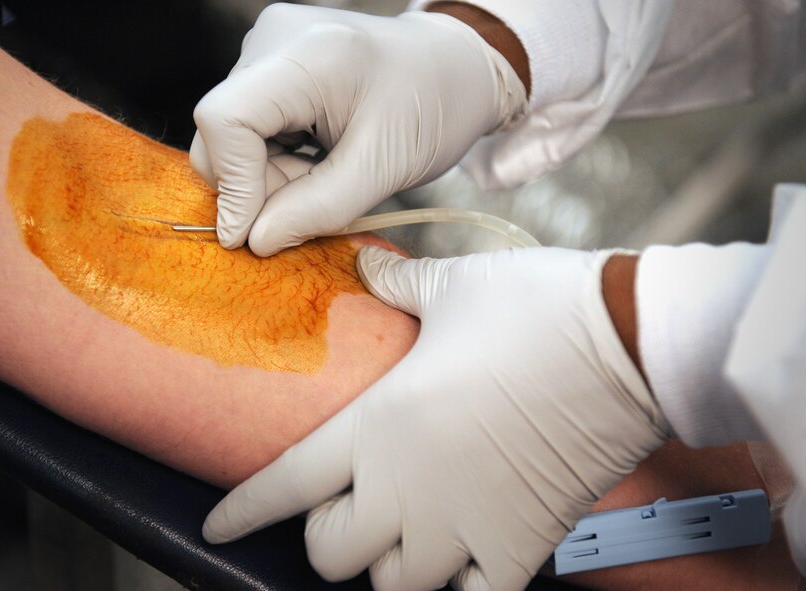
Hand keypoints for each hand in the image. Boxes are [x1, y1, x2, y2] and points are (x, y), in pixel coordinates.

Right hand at [191, 3, 526, 254]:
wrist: (455, 69)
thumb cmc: (434, 107)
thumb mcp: (385, 168)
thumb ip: (319, 209)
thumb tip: (255, 240)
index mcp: (307, 53)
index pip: (226, 119)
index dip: (232, 184)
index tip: (251, 236)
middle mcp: (273, 40)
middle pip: (221, 131)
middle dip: (257, 186)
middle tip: (316, 199)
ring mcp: (268, 48)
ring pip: (232, 137)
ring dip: (272, 177)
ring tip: (328, 174)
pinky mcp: (270, 65)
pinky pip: (248, 129)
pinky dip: (276, 161)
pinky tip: (318, 159)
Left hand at [202, 246, 669, 589]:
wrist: (627, 343)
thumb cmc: (534, 309)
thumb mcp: (453, 287)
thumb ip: (395, 284)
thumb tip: (366, 267)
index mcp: (379, 424)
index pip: (286, 482)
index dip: (243, 508)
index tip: (219, 520)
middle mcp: (408, 486)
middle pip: (329, 551)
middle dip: (327, 534)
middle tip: (345, 506)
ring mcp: (464, 526)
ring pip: (391, 587)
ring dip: (385, 566)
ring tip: (400, 535)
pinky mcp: (520, 545)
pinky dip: (457, 590)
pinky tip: (458, 563)